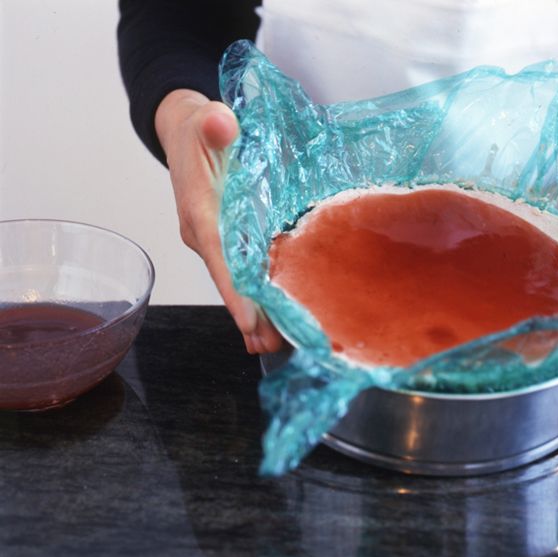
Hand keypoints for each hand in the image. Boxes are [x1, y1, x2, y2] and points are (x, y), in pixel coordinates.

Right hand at [155, 89, 283, 353]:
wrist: (189, 133)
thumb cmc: (198, 128)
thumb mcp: (204, 118)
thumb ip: (213, 124)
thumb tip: (221, 123)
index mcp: (200, 210)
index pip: (217, 255)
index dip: (233, 289)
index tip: (249, 320)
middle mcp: (204, 233)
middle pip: (228, 280)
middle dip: (249, 315)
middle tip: (273, 346)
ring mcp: (215, 240)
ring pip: (236, 283)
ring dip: (255, 314)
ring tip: (277, 345)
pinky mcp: (228, 240)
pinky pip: (242, 274)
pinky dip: (256, 299)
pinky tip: (272, 322)